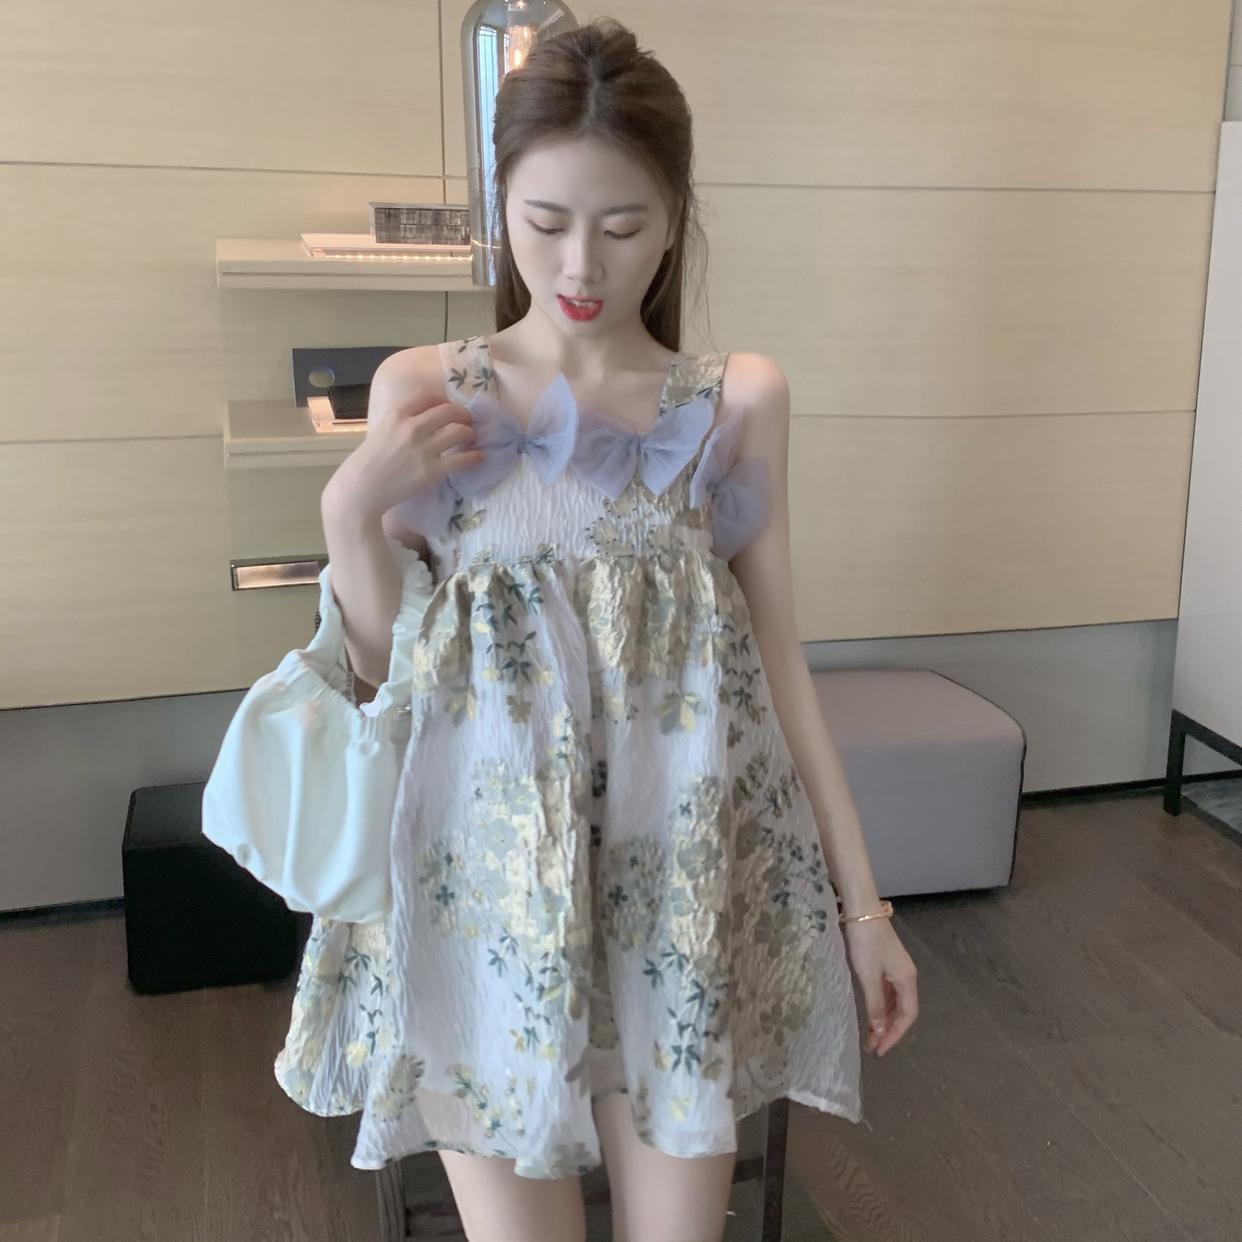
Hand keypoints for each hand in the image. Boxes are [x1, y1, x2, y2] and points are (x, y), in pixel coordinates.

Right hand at [328, 383, 485, 522]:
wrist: (360, 490)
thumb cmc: (366, 462)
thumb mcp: (381, 430)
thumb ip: (401, 423)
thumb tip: (424, 420)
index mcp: (397, 414)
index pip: (430, 397)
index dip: (445, 400)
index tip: (450, 407)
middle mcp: (412, 427)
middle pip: (449, 411)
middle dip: (463, 414)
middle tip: (467, 421)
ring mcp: (423, 449)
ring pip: (460, 432)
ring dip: (469, 433)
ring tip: (471, 438)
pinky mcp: (431, 471)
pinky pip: (462, 460)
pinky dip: (474, 457)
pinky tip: (479, 457)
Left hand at [842, 915, 918, 1056]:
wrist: (861, 909)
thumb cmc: (865, 942)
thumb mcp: (868, 976)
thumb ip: (875, 1004)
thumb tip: (880, 1030)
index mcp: (907, 979)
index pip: (908, 1015)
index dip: (895, 1034)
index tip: (880, 1050)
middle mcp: (906, 975)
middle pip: (903, 1010)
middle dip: (889, 1029)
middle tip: (872, 1046)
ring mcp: (896, 968)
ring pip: (894, 1001)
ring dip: (884, 1019)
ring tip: (869, 1035)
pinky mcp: (885, 962)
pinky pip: (887, 991)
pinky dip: (880, 1005)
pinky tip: (870, 1012)